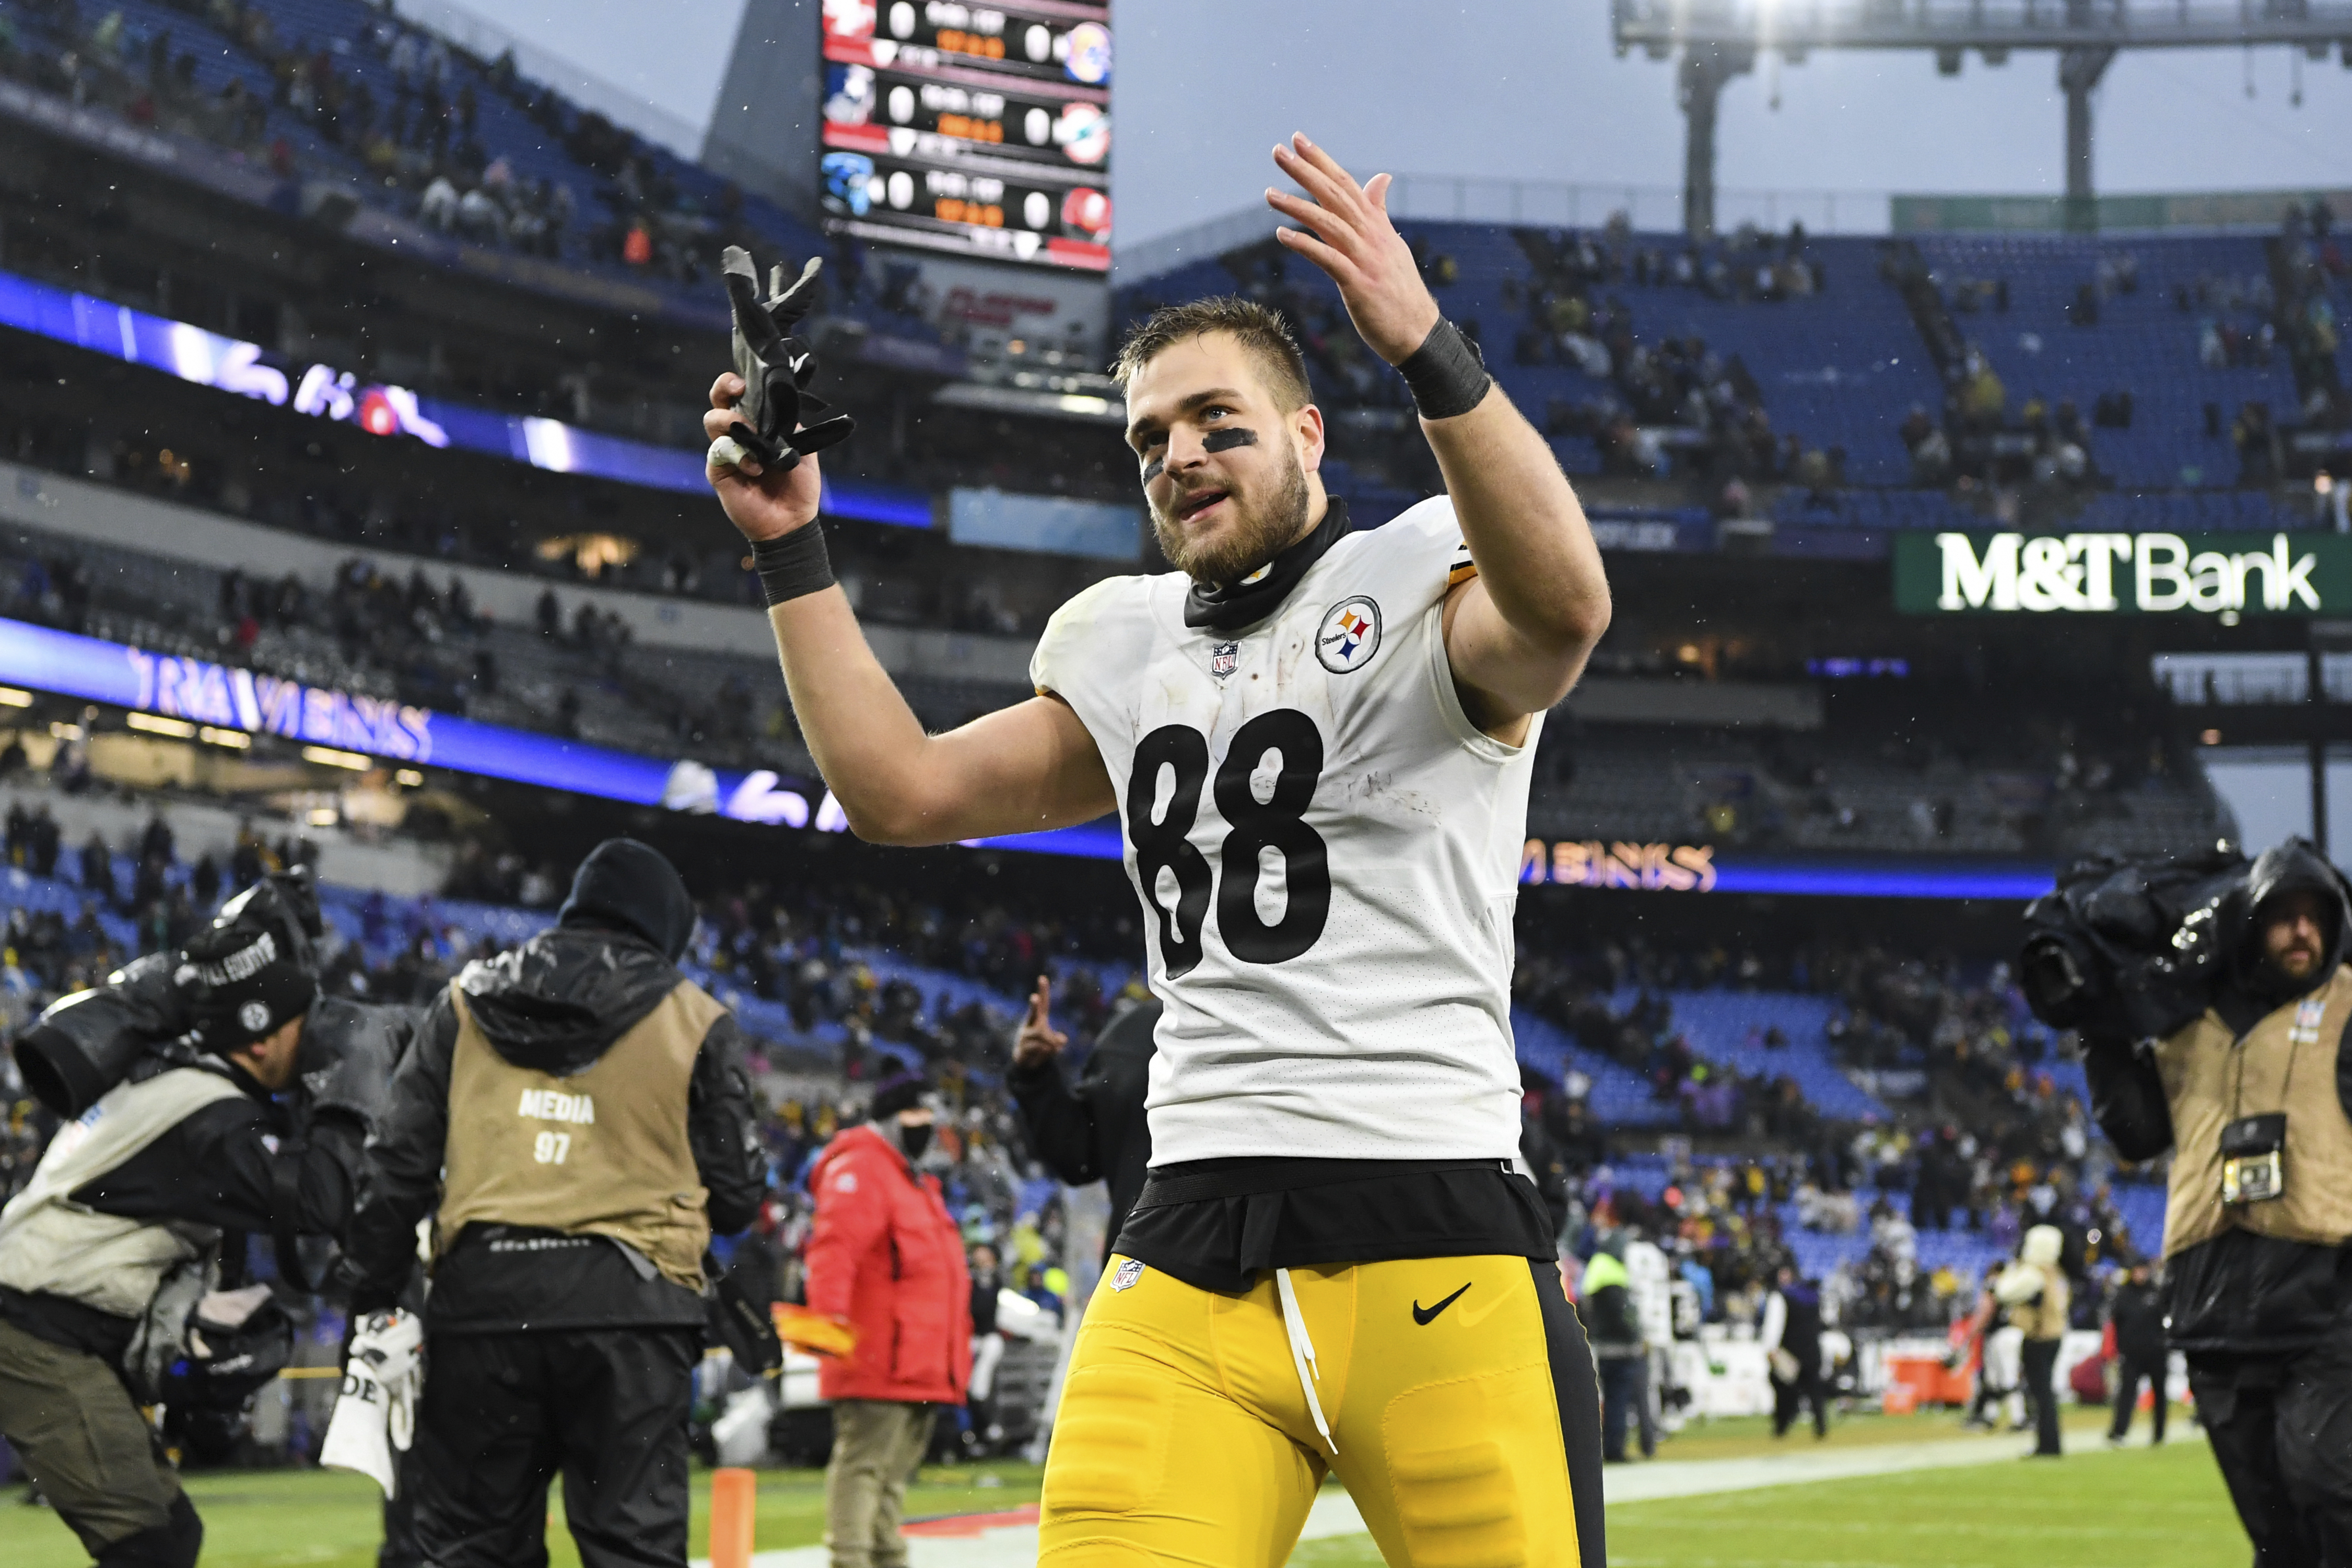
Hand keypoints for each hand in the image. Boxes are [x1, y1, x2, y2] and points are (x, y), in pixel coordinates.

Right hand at [705, 373, 823, 541]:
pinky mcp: (719, 471)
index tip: (748, 381)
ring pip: (713, 421)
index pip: (742, 397)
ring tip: (749, 432)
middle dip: (723, 388)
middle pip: (719, 401)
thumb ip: (792, 427)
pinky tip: (755, 468)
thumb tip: (780, 408)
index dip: (739, 383)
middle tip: (737, 388)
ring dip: (730, 420)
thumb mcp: (803, 451)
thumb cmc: (798, 487)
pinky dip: (738, 456)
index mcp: (759, 426)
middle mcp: (739, 434)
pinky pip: (719, 452)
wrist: (792, 521)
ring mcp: (727, 451)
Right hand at [1012, 975, 1067, 1069]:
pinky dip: (1046, 1053)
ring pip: (1043, 1036)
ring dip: (1051, 1045)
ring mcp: (1024, 1035)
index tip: (1042, 977)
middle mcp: (1030, 1024)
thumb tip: (1061, 1040)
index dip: (1043, 991)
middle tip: (1034, 997)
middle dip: (1034, 1005)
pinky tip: (1040, 1054)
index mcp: (1037, 1018)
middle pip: (1034, 1013)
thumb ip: (1058, 1040)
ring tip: (1048, 1049)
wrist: (1026, 1063)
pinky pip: (1041, 1048)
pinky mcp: (1022, 1046)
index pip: (1042, 1003)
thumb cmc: (1040, 1047)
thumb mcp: (1053, 1042)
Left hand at [1266, 133, 1440, 366]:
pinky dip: (1305, 244)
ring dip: (1297, 206)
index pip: (1346, 184)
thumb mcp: (1391, 245)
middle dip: (1305, 171)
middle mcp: (1372, 236)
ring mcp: (1366, 259)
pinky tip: (1282, 234)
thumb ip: (1379, 211)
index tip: (1298, 140)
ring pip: (1329, 223)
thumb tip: (1380, 177)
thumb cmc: (1400, 292)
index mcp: (1377, 226)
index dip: (1322, 161)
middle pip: (1335, 195)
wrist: (1419, 333)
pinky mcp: (1359, 285)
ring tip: (1269, 193)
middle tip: (1278, 150)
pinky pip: (1328, 259)